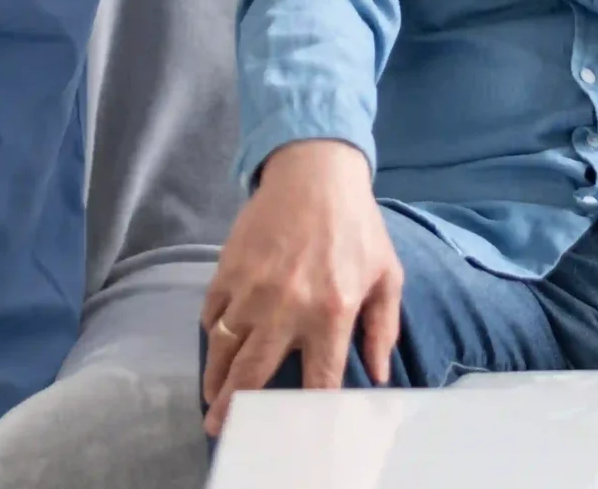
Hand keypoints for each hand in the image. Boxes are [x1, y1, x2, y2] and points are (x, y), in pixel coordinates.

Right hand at [200, 140, 403, 437]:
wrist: (315, 171)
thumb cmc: (356, 224)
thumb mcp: (387, 273)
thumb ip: (383, 327)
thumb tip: (379, 374)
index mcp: (332, 312)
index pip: (318, 379)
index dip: (306, 408)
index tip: (294, 424)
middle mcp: (287, 308)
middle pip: (254, 374)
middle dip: (236, 407)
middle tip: (223, 426)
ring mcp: (252, 289)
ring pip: (224, 348)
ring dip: (215, 378)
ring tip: (212, 397)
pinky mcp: (228, 269)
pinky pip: (211, 313)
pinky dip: (210, 333)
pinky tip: (215, 346)